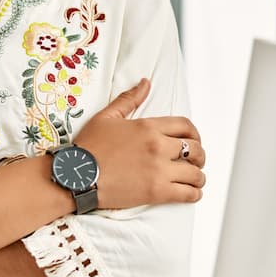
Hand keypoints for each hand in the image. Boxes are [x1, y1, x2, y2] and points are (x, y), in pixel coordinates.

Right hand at [73, 78, 206, 207]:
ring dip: (199, 177)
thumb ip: (129, 99)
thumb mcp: (107, 117)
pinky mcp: (156, 192)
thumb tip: (146, 83)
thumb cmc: (88, 147)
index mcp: (148, 126)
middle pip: (195, 149)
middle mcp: (158, 146)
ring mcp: (159, 170)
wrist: (75, 175)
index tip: (193, 141)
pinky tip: (191, 193)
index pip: (186, 126)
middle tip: (196, 162)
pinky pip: (188, 193)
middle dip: (200, 156)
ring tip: (195, 180)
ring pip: (195, 173)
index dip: (195, 134)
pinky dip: (194, 193)